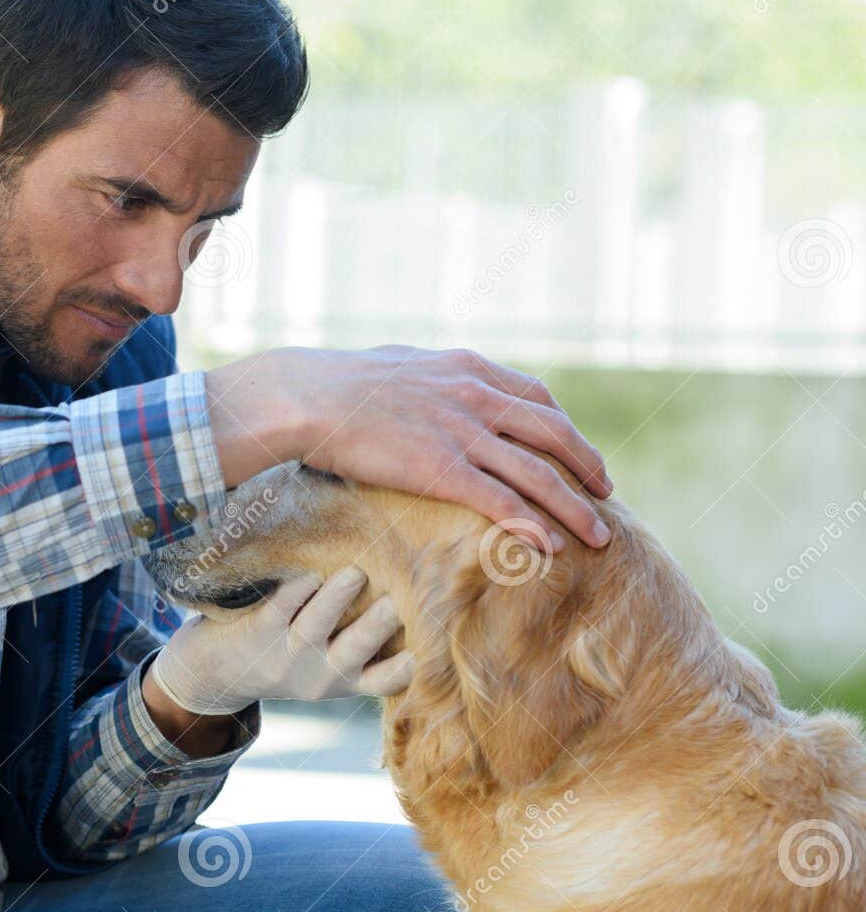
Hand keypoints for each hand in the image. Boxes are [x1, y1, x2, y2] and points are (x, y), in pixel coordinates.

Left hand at [147, 569, 412, 715]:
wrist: (214, 673)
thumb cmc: (285, 658)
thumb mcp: (324, 667)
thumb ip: (357, 643)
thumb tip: (407, 593)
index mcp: (343, 682)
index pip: (385, 681)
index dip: (410, 668)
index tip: (431, 648)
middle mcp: (319, 675)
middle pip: (356, 649)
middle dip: (378, 625)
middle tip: (401, 599)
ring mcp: (287, 656)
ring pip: (316, 626)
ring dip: (335, 599)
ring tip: (354, 573)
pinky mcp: (258, 634)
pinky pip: (279, 609)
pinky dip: (295, 591)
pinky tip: (308, 573)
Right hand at [206, 345, 612, 551]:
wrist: (306, 395)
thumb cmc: (337, 383)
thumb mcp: (399, 364)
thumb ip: (429, 378)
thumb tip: (428, 387)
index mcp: (467, 368)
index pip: (538, 396)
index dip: (566, 429)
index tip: (577, 453)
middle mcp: (476, 396)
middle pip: (555, 435)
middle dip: (588, 468)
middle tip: (606, 495)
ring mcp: (462, 432)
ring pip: (539, 475)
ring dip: (575, 509)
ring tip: (599, 537)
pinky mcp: (441, 468)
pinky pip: (502, 501)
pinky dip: (532, 524)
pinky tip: (549, 547)